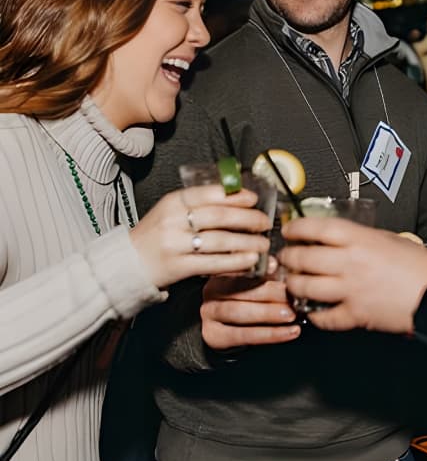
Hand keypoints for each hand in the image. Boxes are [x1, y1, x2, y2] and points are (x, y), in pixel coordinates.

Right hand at [130, 185, 270, 288]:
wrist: (127, 263)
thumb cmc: (157, 234)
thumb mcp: (172, 210)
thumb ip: (200, 202)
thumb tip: (238, 193)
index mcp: (173, 201)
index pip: (209, 194)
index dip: (235, 196)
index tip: (254, 199)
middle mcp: (173, 220)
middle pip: (219, 217)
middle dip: (248, 219)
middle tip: (265, 223)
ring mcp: (174, 244)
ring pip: (219, 241)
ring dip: (247, 242)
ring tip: (264, 244)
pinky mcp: (178, 267)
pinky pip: (213, 263)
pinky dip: (235, 262)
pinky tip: (250, 260)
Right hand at [200, 274, 300, 348]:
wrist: (229, 329)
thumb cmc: (246, 300)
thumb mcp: (254, 283)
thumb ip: (264, 273)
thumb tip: (275, 264)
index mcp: (221, 272)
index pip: (240, 267)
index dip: (257, 267)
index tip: (276, 266)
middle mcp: (211, 291)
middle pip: (239, 289)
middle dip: (269, 292)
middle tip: (291, 295)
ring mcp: (209, 314)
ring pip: (239, 312)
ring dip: (268, 313)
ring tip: (291, 314)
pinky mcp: (214, 336)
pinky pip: (244, 335)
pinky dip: (270, 334)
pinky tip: (289, 332)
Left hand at [279, 218, 426, 334]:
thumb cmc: (420, 266)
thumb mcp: (390, 239)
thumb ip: (362, 238)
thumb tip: (341, 238)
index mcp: (360, 240)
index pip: (317, 229)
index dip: (297, 228)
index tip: (289, 230)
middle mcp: (350, 264)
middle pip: (304, 258)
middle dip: (288, 257)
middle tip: (285, 257)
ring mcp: (350, 291)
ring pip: (306, 288)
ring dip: (294, 285)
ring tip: (293, 282)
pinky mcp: (355, 315)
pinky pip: (324, 317)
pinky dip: (314, 315)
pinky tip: (312, 311)